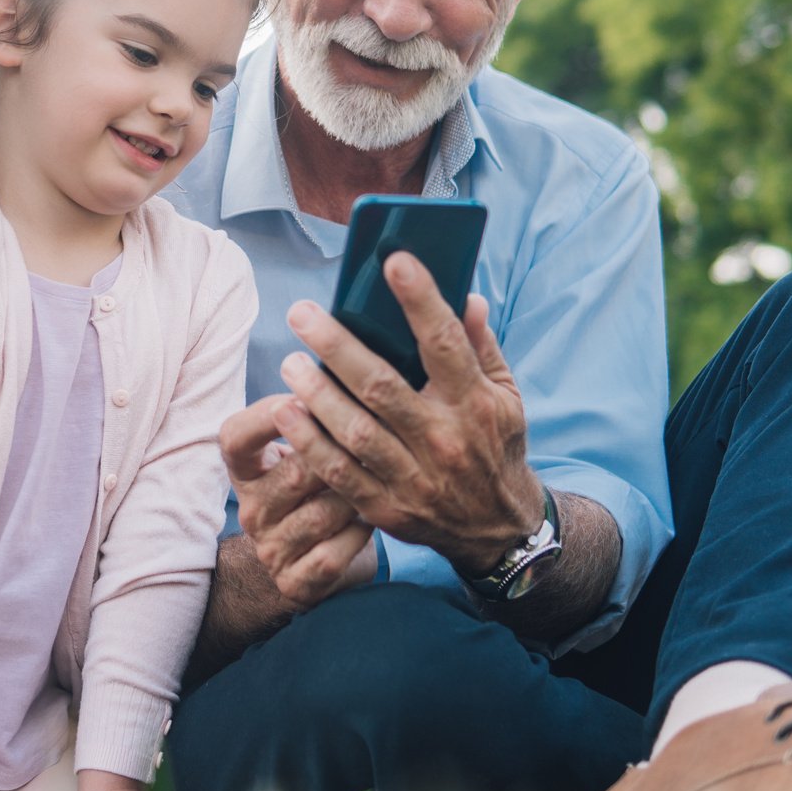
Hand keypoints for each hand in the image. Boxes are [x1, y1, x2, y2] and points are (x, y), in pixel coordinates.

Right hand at [218, 399, 374, 607]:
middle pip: (294, 472)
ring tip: (382, 479)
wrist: (313, 559)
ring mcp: (271, 549)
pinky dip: (359, 535)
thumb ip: (313, 417)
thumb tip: (344, 371)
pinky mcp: (294, 583)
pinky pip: (333, 554)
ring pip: (321, 514)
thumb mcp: (301, 451)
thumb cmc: (318, 488)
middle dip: (339, 454)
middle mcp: (252, 509)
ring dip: (358, 495)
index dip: (264, 416)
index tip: (301, 395)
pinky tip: (374, 519)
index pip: (236, 437)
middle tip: (375, 438)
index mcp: (245, 470)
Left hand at [273, 251, 540, 573]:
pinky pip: (339, 474)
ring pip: (355, 433)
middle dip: (337, 346)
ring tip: (289, 362)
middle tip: (301, 313)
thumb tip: (465, 296)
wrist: (498, 529)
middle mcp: (444, 441)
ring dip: (316, 395)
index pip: (445, 344)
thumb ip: (481, 346)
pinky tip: (286, 412)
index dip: (420, 301)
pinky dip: (309, 443)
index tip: (394, 261)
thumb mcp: (506, 396)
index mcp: (476, 404)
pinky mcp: (388, 509)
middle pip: (382, 387)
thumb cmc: (496, 446)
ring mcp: (414, 479)